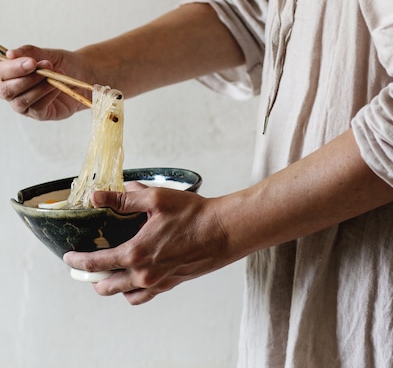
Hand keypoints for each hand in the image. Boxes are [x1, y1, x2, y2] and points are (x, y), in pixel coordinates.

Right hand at [0, 45, 90, 119]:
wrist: (83, 74)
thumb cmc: (61, 63)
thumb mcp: (47, 54)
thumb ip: (29, 52)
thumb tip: (10, 54)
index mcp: (10, 75)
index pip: (0, 74)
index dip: (12, 68)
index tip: (31, 62)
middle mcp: (13, 91)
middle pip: (5, 91)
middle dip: (24, 79)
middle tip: (43, 67)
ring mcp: (25, 105)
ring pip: (21, 101)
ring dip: (39, 86)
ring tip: (55, 74)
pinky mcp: (40, 114)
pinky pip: (37, 108)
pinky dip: (47, 95)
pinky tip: (57, 86)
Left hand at [63, 182, 233, 305]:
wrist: (224, 231)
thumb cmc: (193, 214)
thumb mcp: (156, 199)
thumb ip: (125, 199)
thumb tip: (98, 196)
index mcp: (136, 253)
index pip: (96, 264)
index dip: (78, 262)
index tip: (68, 258)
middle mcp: (144, 274)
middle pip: (106, 286)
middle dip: (91, 278)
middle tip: (84, 267)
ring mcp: (158, 283)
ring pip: (124, 294)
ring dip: (111, 286)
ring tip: (107, 273)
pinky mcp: (171, 283)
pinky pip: (144, 296)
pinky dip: (132, 290)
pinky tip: (133, 278)